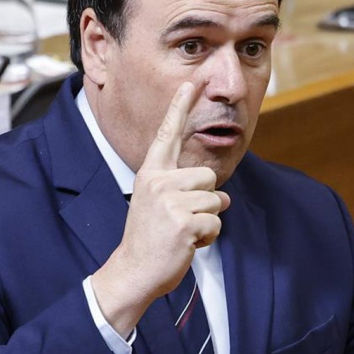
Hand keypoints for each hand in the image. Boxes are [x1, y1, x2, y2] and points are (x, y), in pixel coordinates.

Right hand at [90, 82, 231, 335]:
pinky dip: (208, 238)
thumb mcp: (156, 203)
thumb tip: (220, 194)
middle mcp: (159, 181)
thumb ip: (179, 188)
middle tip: (180, 220)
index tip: (193, 83)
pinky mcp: (185, 222)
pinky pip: (217, 223)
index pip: (167, 134)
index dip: (181, 107)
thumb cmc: (150, 238)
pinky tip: (186, 244)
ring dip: (208, 221)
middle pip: (208, 177)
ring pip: (217, 201)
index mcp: (150, 173)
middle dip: (205, 201)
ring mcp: (171, 201)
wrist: (134, 270)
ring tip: (181, 232)